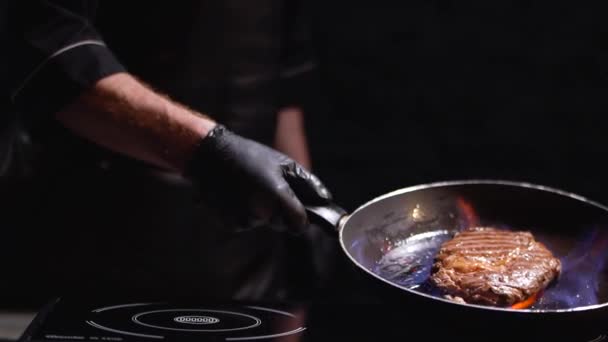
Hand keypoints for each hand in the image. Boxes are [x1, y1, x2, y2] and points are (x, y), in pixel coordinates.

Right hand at [185, 124, 331, 231]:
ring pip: (263, 223)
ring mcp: (244, 218)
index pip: (299, 223)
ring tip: (250, 189)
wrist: (210, 156)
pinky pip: (246, 224)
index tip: (300, 215)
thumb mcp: (283, 163)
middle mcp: (261, 211)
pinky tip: (237, 196)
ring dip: (261, 212)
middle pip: (281, 224)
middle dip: (280, 213)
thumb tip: (325, 199)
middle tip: (268, 190)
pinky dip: (245, 214)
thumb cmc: (250, 156)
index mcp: (277, 194)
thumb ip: (307, 182)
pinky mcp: (230, 223)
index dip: (302, 220)